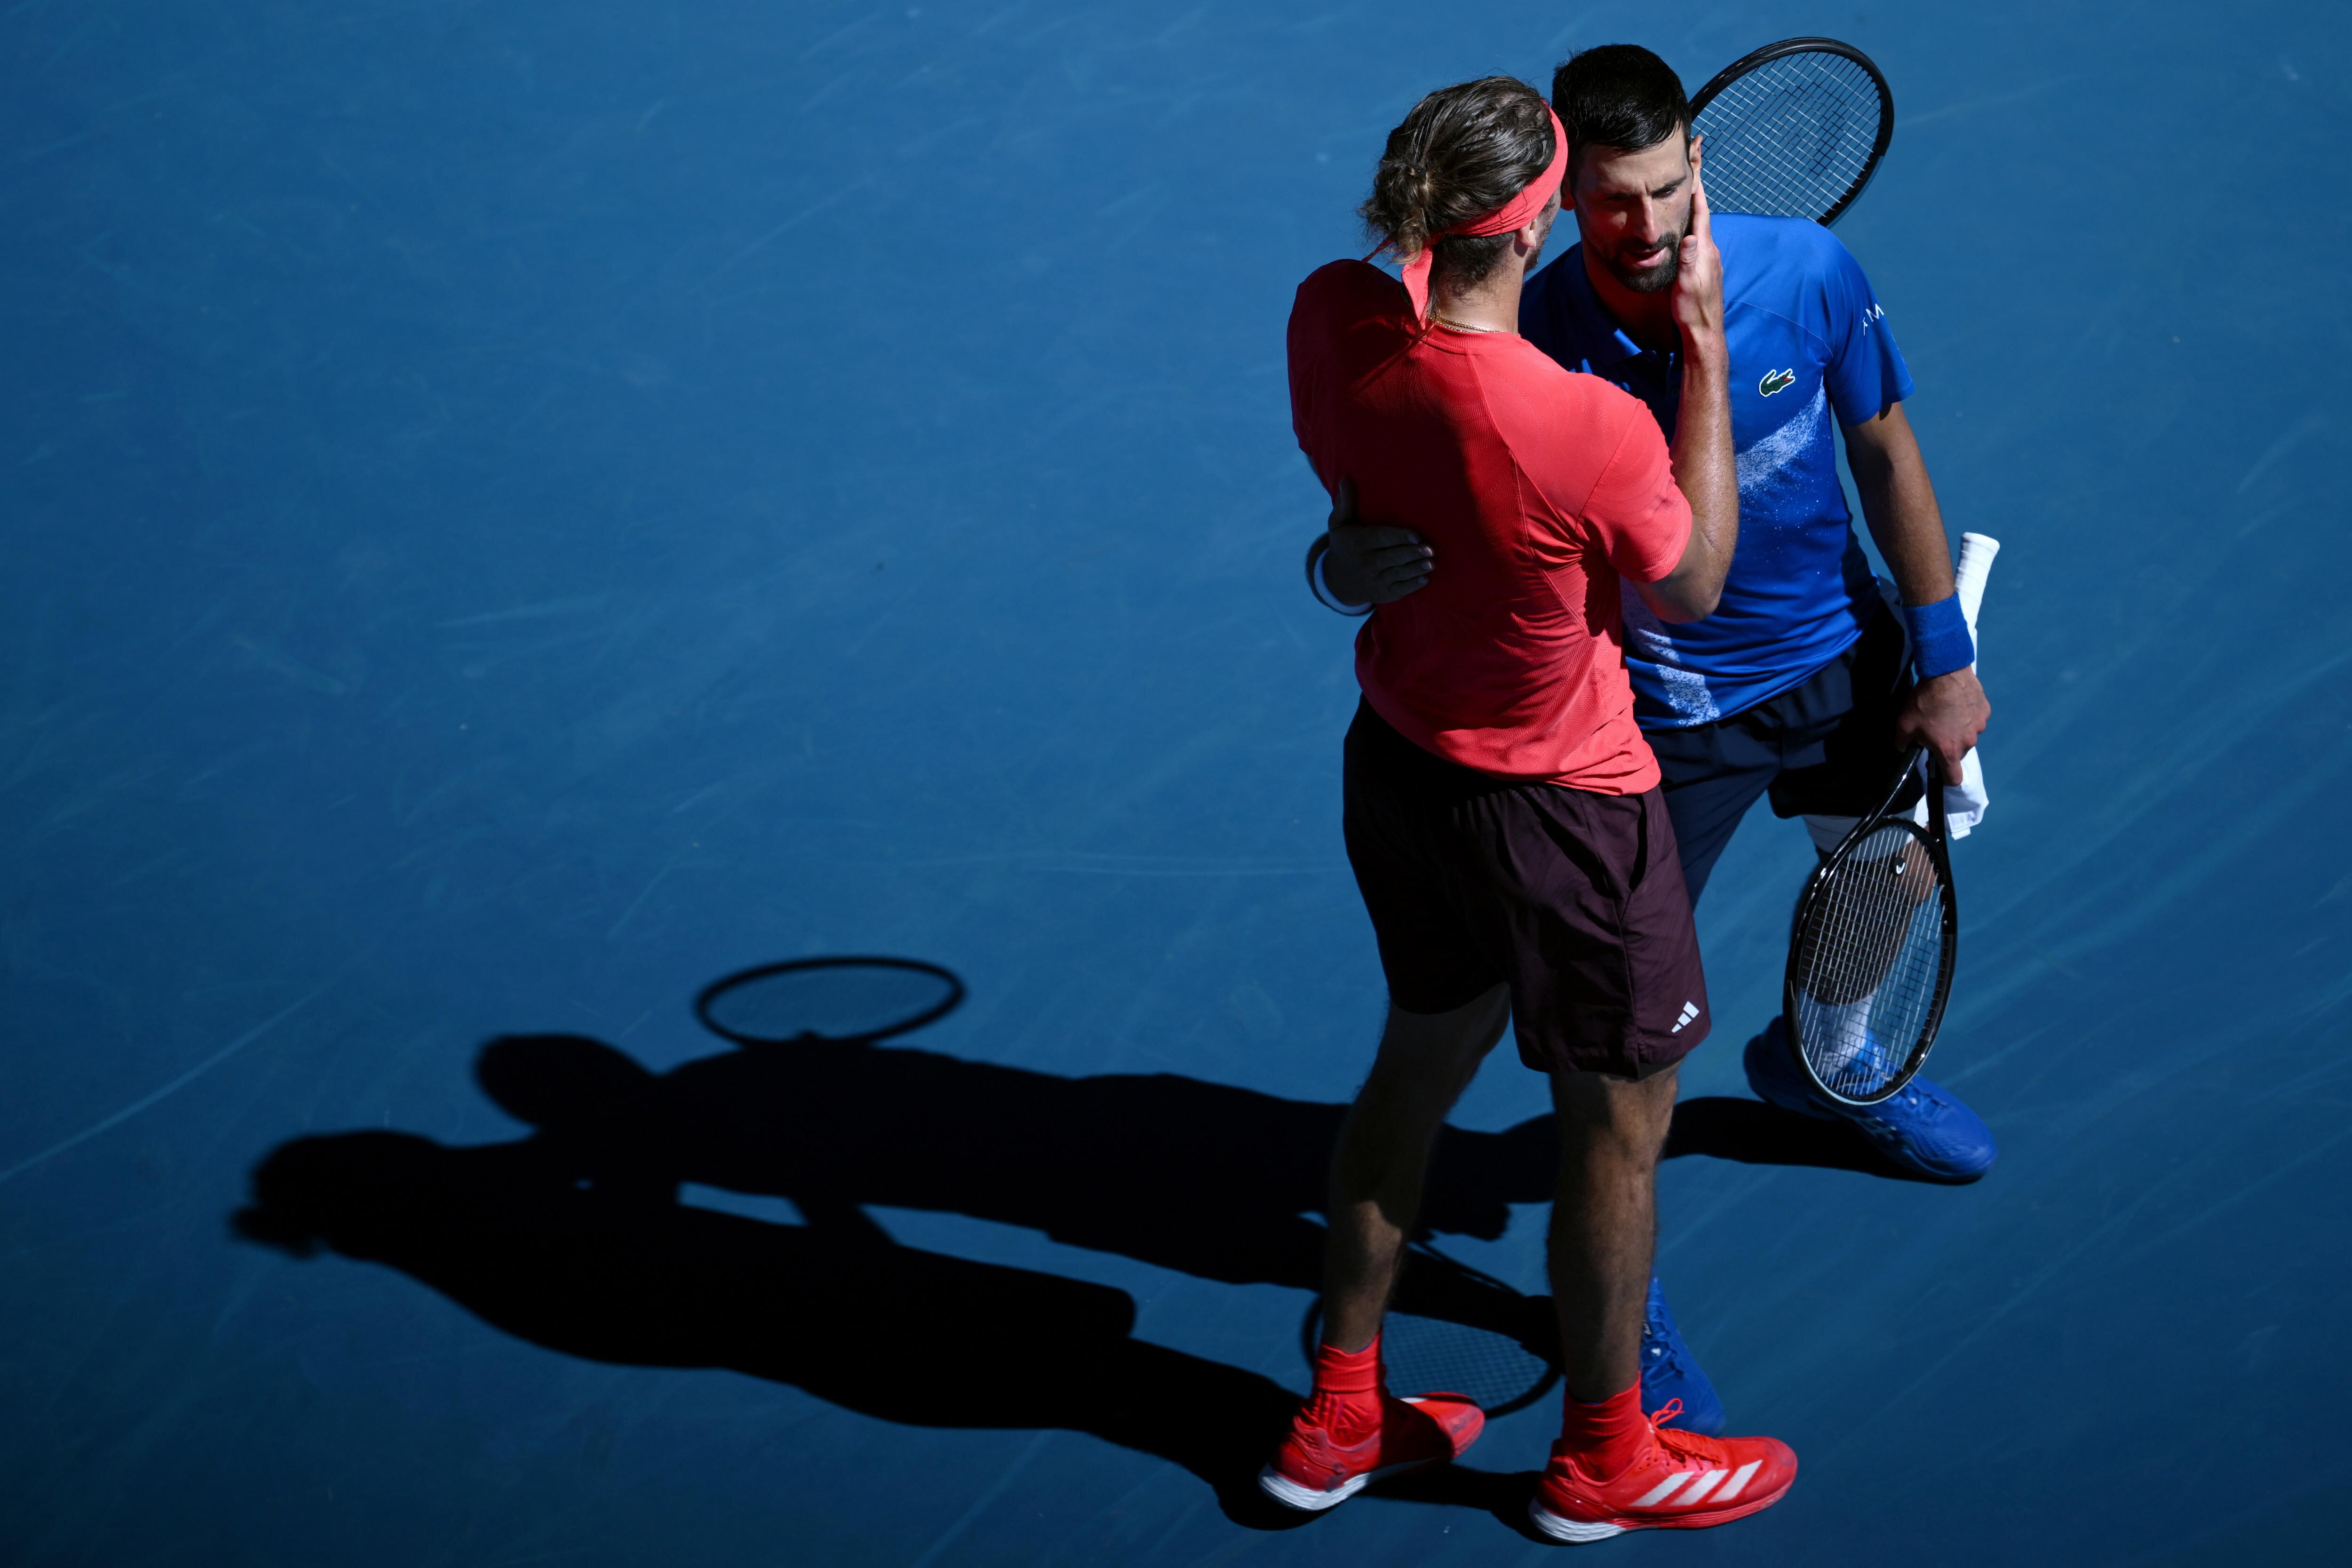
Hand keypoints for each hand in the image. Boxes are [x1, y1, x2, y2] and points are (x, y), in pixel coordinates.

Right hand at [1319, 478, 1432, 605]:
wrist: (1337, 581)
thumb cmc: (1344, 545)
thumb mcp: (1339, 525)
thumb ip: (1345, 503)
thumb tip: (1346, 479)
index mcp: (1359, 543)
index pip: (1381, 539)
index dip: (1399, 537)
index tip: (1415, 536)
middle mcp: (1366, 563)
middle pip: (1392, 557)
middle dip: (1412, 554)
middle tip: (1430, 549)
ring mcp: (1375, 580)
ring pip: (1398, 574)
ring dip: (1415, 569)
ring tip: (1431, 563)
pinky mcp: (1383, 594)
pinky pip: (1399, 590)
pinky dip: (1412, 585)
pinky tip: (1425, 578)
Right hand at [1669, 137, 1723, 351]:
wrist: (1703, 331)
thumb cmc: (1693, 309)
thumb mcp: (1688, 284)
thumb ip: (1690, 259)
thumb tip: (1690, 236)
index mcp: (1704, 247)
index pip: (1700, 209)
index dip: (1697, 184)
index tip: (1695, 159)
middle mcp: (1708, 247)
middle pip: (1700, 208)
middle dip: (1696, 183)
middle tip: (1694, 158)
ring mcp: (1706, 256)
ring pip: (1698, 220)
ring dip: (1693, 200)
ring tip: (1687, 182)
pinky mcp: (1703, 265)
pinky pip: (1695, 234)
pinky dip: (1691, 219)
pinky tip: (1685, 219)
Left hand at [1895, 665, 1990, 780]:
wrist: (1946, 672)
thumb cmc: (1924, 702)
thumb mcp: (1903, 725)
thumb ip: (1902, 743)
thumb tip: (1903, 748)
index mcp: (1949, 750)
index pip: (1953, 778)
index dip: (1946, 778)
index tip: (1941, 771)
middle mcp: (1968, 742)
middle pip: (1958, 752)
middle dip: (1948, 745)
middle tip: (1936, 728)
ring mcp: (1980, 726)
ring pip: (1968, 734)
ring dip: (1959, 729)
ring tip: (1947, 711)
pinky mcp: (1986, 711)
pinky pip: (1975, 718)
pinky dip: (1968, 714)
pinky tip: (1958, 702)